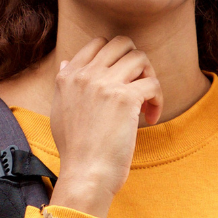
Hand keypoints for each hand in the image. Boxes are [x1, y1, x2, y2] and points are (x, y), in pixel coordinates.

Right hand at [48, 36, 162, 217]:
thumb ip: (64, 84)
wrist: (85, 175)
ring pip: (141, 59)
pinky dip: (158, 100)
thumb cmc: (75, 151)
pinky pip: (153, 83)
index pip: (98, 44)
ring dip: (149, 78)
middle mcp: (85, 75)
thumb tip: (66, 62)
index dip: (116, 58)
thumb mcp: (59, 112)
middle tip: (138, 85)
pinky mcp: (125, 98)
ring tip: (144, 103)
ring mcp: (105, 84)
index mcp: (68, 76)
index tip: (121, 80)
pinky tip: (150, 119)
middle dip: (136, 61)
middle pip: (122, 43)